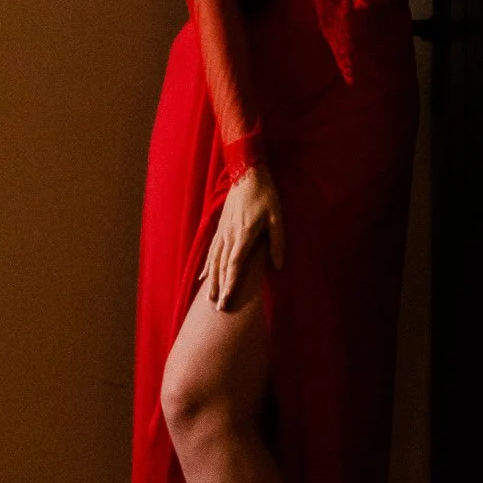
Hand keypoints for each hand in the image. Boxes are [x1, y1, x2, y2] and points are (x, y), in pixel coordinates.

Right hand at [200, 166, 285, 310]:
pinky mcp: (220, 228)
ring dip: (211, 281)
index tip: (227, 301)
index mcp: (244, 235)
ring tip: (209, 298)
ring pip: (214, 261)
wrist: (247, 174)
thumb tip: (279, 265)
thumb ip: (277, 242)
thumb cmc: (266, 195)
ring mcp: (223, 232)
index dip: (231, 285)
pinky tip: (203, 277)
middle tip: (218, 309)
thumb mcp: (277, 217)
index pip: (235, 266)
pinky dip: (207, 266)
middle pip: (222, 267)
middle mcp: (230, 236)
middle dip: (220, 289)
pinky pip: (211, 251)